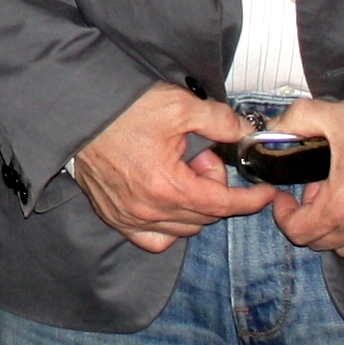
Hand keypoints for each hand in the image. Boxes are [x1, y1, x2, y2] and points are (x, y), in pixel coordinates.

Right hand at [64, 82, 272, 252]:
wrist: (78, 112)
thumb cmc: (122, 108)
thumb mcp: (180, 106)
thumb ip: (221, 122)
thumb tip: (247, 135)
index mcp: (167, 185)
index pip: (222, 205)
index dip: (250, 200)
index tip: (265, 193)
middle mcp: (148, 210)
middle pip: (205, 216)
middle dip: (215, 188)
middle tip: (203, 155)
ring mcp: (129, 218)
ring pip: (184, 228)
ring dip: (194, 204)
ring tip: (181, 169)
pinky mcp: (115, 218)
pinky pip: (155, 238)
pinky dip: (170, 225)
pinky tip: (170, 199)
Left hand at [272, 96, 343, 283]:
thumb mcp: (336, 114)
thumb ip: (295, 121)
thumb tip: (274, 131)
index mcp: (340, 205)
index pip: (297, 231)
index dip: (285, 214)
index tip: (288, 197)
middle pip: (320, 242)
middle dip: (310, 217)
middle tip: (319, 190)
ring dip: (337, 233)